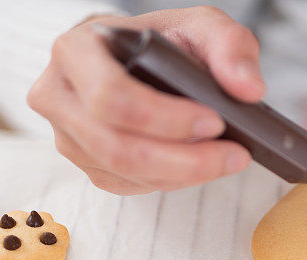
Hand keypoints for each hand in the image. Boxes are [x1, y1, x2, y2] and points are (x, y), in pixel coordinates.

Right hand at [28, 7, 264, 194]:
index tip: (214, 121)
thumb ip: (230, 46)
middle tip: (232, 155)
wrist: (132, 60)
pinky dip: (171, 181)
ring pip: (124, 173)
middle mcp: (58, 96)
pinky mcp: (86, 164)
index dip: (165, 118)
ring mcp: (67, 136)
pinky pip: (128, 186)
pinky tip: (196, 165)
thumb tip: (248, 90)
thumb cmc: (159, 43)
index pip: (111, 96)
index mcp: (75, 51)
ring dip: (183, 174)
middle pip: (116, 147)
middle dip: (184, 159)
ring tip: (224, 158)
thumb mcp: (199, 26)